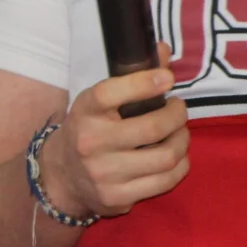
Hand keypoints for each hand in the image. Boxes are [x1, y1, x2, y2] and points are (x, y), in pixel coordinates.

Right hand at [41, 41, 188, 218]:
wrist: (63, 176)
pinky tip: (176, 157)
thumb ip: (132, 77)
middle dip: (177, 116)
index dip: (143, 83)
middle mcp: (91, 142)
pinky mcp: (117, 197)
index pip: (110, 93)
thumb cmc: (90, 129)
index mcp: (84, 111)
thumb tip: (163, 49)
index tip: (167, 79)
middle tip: (179, 110)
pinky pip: (165, 181)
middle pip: (152, 128)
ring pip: (165, 157)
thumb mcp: (99, 102)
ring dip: (182, 141)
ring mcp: (104, 173)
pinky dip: (180, 166)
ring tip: (180, 133)